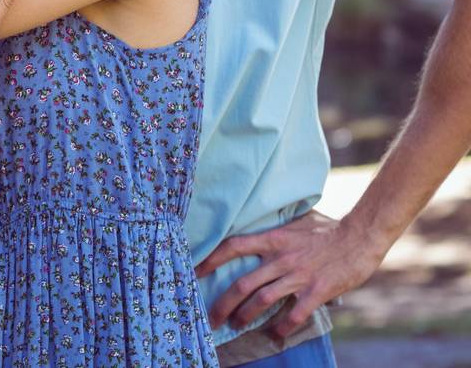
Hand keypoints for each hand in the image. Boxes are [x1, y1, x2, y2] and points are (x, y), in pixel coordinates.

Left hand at [197, 209, 383, 338]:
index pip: (232, 247)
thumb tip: (260, 231)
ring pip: (262, 300)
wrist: (361, 235)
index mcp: (273, 239)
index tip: (195, 271)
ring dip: (245, 316)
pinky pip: (294, 314)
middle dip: (223, 304)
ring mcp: (298, 275)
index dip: (211, 259)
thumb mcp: (296, 222)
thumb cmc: (328, 228)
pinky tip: (275, 335)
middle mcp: (280, 258)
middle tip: (212, 318)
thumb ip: (276, 230)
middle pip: (242, 284)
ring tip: (236, 325)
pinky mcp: (317, 291)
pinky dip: (282, 327)